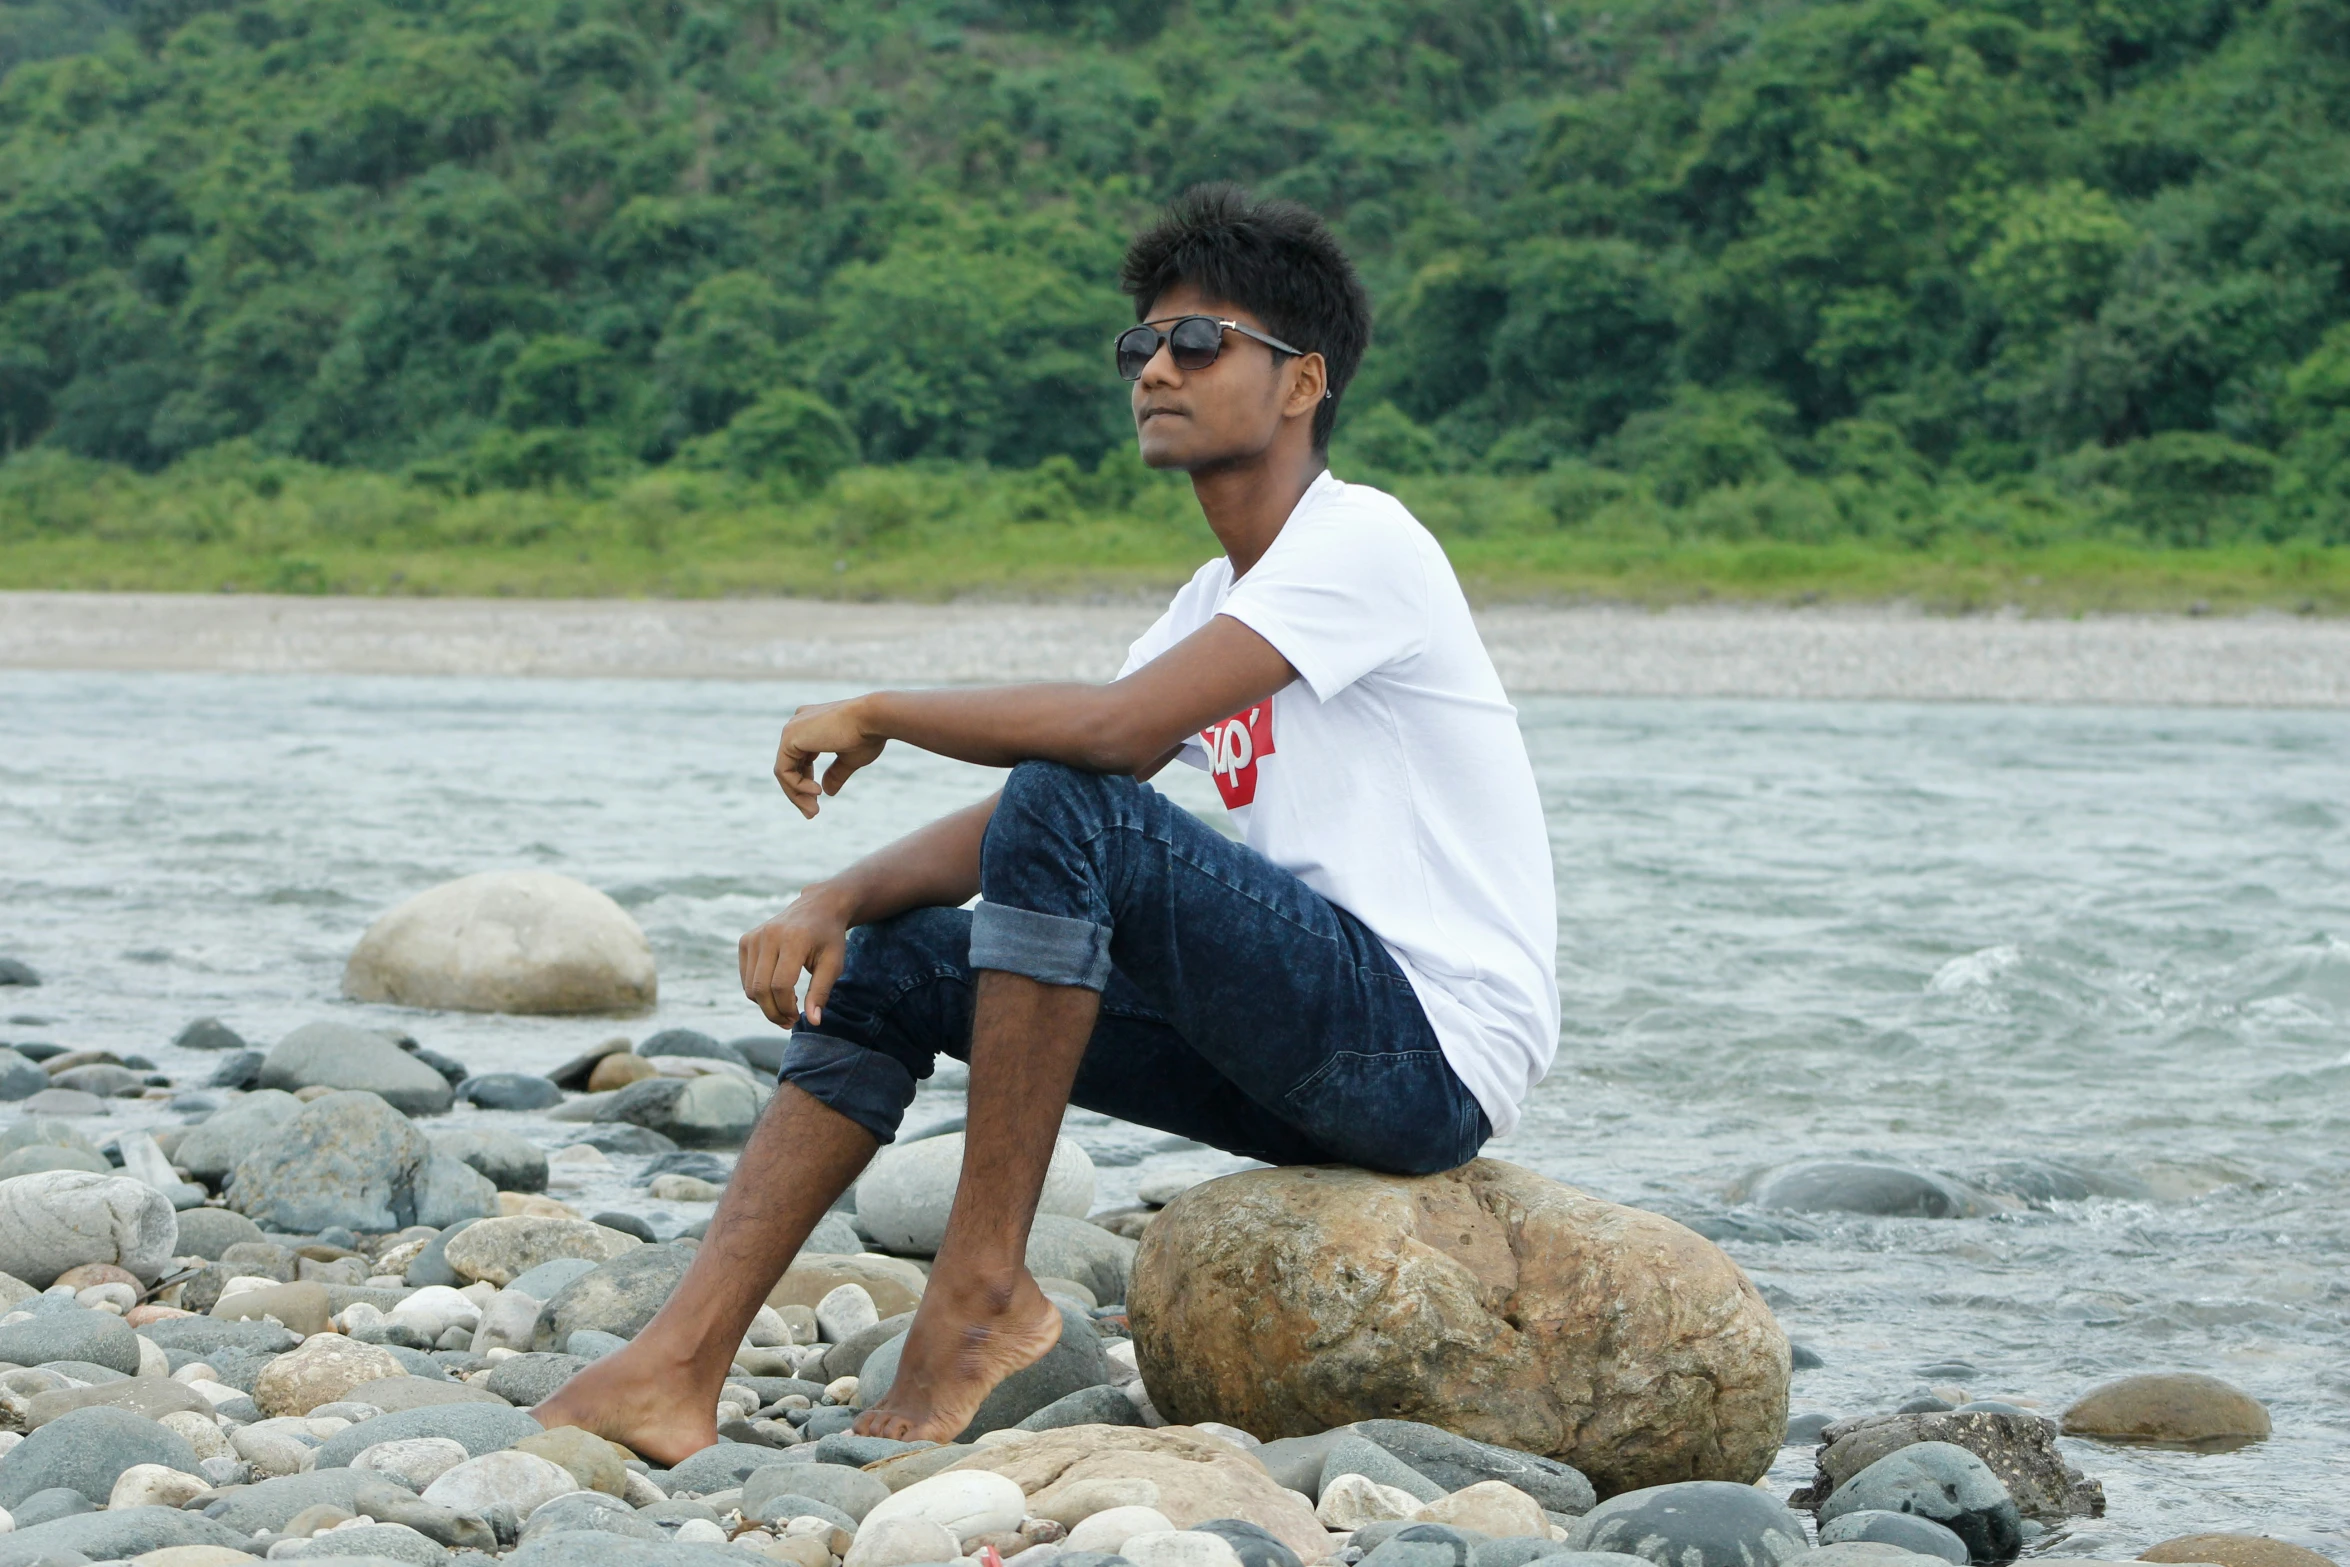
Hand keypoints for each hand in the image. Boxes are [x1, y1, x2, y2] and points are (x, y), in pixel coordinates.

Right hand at [739, 885, 854, 1028]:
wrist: (818, 907)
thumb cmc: (829, 938)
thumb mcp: (833, 964)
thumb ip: (821, 992)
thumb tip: (813, 1022)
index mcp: (793, 939)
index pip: (781, 985)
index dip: (786, 1008)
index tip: (797, 1018)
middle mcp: (769, 935)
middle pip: (760, 988)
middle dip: (773, 1012)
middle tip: (789, 1021)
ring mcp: (754, 937)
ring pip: (750, 986)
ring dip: (765, 1005)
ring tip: (786, 1006)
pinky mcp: (745, 940)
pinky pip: (746, 978)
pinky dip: (758, 991)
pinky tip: (777, 991)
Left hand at [774, 696, 885, 816]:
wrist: (873, 718)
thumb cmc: (867, 735)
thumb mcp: (850, 759)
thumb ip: (835, 773)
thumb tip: (827, 792)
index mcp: (811, 725)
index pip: (800, 760)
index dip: (806, 783)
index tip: (819, 801)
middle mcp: (798, 724)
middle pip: (790, 767)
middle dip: (799, 793)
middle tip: (812, 814)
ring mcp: (792, 730)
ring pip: (784, 772)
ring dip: (797, 795)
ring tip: (814, 810)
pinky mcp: (789, 738)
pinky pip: (784, 771)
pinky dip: (797, 786)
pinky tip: (816, 792)